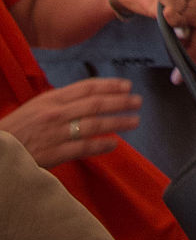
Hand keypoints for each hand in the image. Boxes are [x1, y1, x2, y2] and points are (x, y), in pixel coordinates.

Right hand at [2, 79, 140, 166]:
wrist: (0, 150)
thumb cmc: (19, 128)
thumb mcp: (37, 106)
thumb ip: (62, 101)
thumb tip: (90, 97)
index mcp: (52, 99)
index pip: (86, 87)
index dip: (110, 85)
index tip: (127, 85)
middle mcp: (56, 113)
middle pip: (95, 104)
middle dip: (120, 101)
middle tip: (137, 101)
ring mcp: (56, 133)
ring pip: (94, 124)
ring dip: (117, 122)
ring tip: (134, 120)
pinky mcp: (55, 153)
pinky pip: (84, 148)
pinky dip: (101, 145)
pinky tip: (115, 143)